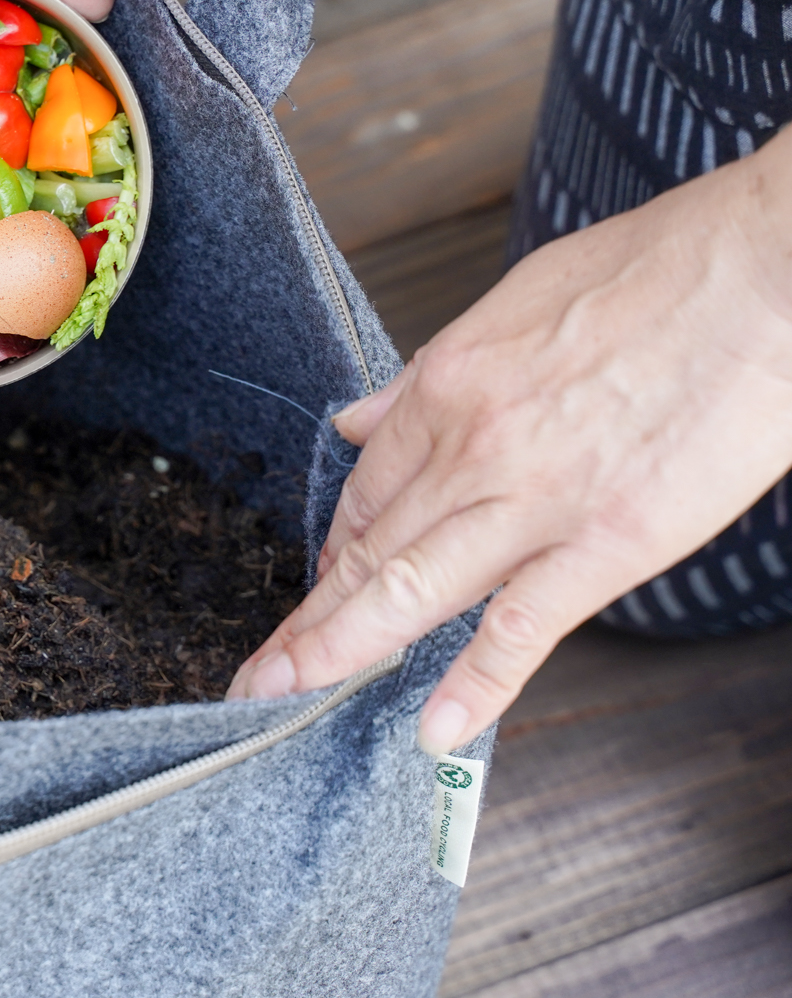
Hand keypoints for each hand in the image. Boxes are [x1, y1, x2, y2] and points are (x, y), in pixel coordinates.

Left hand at [227, 134, 791, 753]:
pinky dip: (474, 682)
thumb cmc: (660, 271)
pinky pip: (523, 625)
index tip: (317, 585)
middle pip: (366, 548)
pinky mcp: (608, 542)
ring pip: (409, 589)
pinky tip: (433, 726)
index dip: (333, 547)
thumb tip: (363, 418)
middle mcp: (472, 445)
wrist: (763, 273)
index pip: (365, 487)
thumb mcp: (515, 300)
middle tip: (257, 671)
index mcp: (448, 382)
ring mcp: (535, 499)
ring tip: (283, 696)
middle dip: (305, 619)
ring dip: (339, 650)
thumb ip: (431, 373)